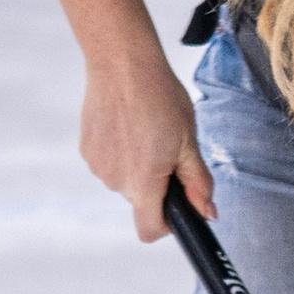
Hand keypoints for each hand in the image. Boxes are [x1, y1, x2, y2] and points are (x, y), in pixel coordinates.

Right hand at [36, 0, 213, 242]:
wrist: (122, 62)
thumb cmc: (160, 98)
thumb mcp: (189, 140)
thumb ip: (198, 182)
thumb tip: (208, 213)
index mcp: (143, 183)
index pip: (150, 230)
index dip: (168, 225)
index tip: (179, 204)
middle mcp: (115, 181)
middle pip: (142, 200)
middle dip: (158, 183)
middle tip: (169, 147)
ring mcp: (97, 166)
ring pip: (125, 180)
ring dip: (139, 166)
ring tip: (147, 129)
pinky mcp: (86, 149)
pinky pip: (110, 163)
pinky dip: (121, 151)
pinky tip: (128, 124)